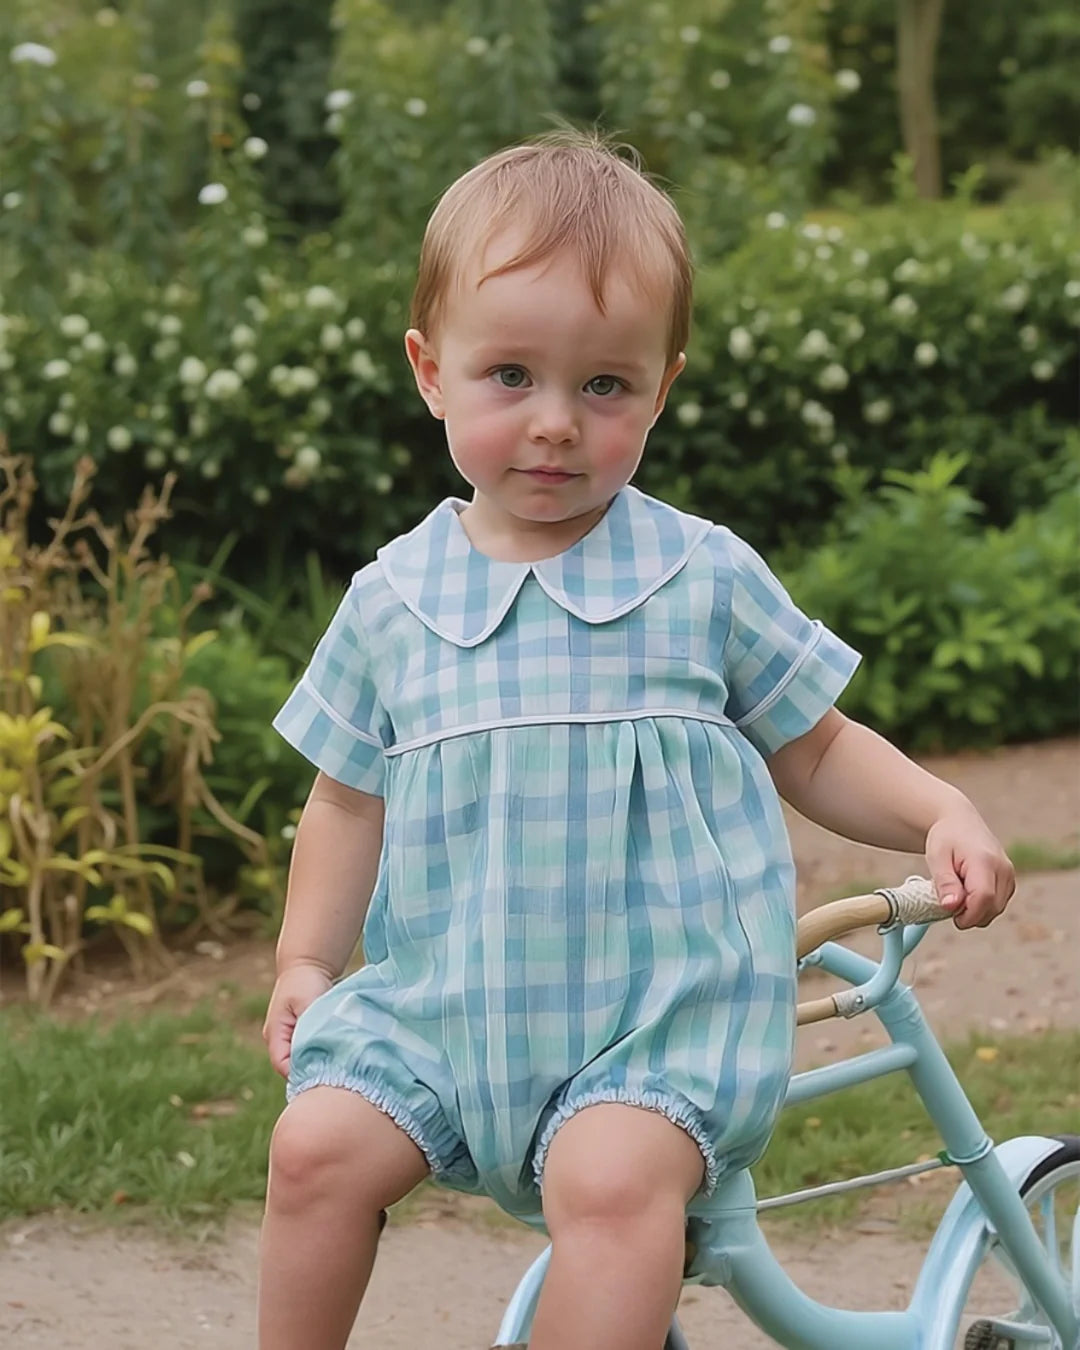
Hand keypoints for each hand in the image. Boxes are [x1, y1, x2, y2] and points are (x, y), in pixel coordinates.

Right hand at [262, 962, 333, 1077]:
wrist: (308, 964)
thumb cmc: (305, 981)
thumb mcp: (308, 1003)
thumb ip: (309, 1028)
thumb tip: (317, 1052)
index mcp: (275, 1034)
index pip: (283, 1066)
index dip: (302, 1073)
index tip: (325, 1072)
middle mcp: (279, 1041)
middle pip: (292, 1068)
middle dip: (312, 1070)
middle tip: (335, 1072)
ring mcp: (288, 1039)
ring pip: (302, 1060)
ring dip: (318, 1061)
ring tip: (338, 1062)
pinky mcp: (301, 1035)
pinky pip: (309, 1051)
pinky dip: (322, 1052)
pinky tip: (337, 1052)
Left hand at [925, 808, 1015, 929]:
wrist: (960, 823)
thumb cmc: (946, 838)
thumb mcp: (937, 857)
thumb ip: (945, 882)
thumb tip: (951, 907)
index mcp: (985, 861)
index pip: (984, 898)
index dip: (968, 914)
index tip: (950, 913)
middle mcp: (1004, 869)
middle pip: (993, 908)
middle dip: (969, 914)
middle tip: (948, 900)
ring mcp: (1010, 876)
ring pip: (996, 910)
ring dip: (975, 910)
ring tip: (957, 890)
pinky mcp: (1010, 882)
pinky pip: (998, 905)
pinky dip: (982, 906)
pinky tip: (967, 891)